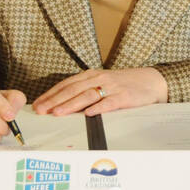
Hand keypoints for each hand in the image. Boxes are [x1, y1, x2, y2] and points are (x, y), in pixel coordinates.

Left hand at [33, 67, 167, 116]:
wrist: (152, 81)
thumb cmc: (124, 85)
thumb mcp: (103, 83)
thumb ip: (85, 91)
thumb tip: (62, 105)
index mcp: (91, 75)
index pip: (66, 84)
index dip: (51, 94)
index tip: (37, 105)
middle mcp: (99, 79)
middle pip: (73, 90)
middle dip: (55, 101)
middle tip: (41, 110)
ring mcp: (112, 87)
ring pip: (87, 95)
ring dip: (71, 104)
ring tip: (57, 113)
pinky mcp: (124, 97)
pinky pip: (109, 102)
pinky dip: (98, 108)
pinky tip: (88, 114)